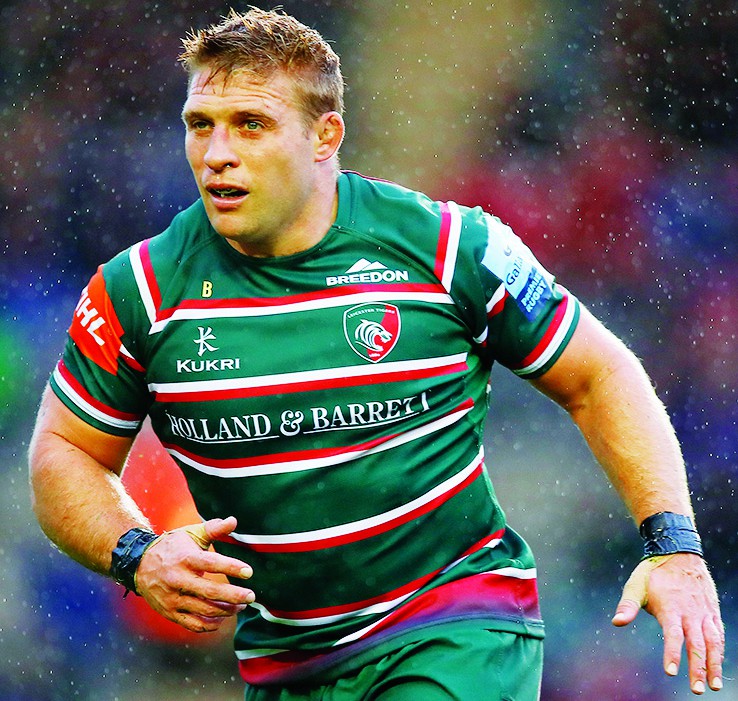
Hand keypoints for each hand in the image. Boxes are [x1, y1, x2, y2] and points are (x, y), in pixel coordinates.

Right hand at [135, 516, 254, 632]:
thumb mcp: (191, 534)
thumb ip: (213, 528)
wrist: (138, 564)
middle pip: (210, 591)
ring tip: (241, 605)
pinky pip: (193, 624)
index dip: (231, 567)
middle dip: (234, 595)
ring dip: (226, 610)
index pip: (211, 564)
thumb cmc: (172, 547)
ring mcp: (173, 598)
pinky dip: (210, 625)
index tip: (249, 572)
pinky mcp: (170, 612)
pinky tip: (222, 618)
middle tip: (251, 596)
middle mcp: (178, 580)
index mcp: (185, 558)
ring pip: (204, 610)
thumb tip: (234, 521)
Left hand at [612, 553, 723, 694]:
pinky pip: (719, 634)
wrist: (679, 552)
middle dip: (697, 668)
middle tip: (697, 690)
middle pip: (696, 644)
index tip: (671, 672)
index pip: (673, 635)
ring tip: (714, 685)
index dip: (672, 654)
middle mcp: (690, 613)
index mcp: (671, 608)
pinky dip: (719, 651)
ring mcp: (703, 613)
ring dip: (714, 664)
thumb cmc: (653, 572)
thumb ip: (628, 605)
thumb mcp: (637, 585)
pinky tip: (718, 665)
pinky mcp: (712, 612)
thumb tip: (616, 622)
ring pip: (712, 642)